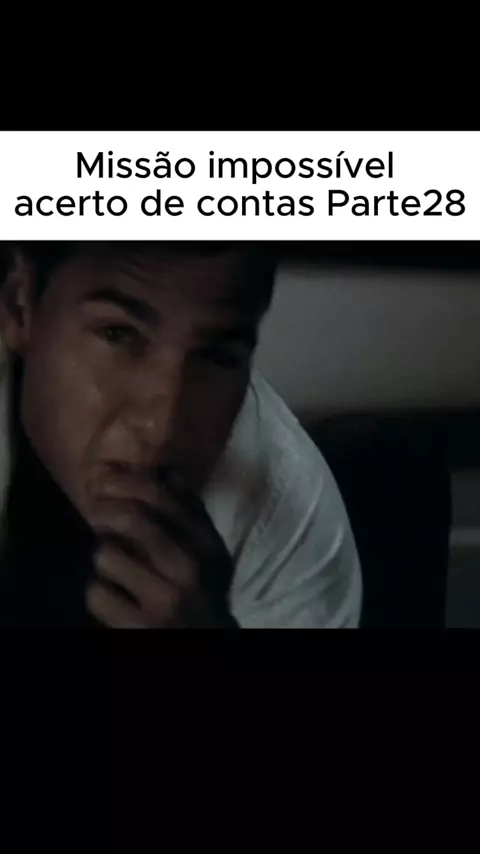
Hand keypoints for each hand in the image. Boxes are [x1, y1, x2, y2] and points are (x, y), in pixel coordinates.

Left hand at [85, 469, 236, 628]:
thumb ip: (191, 513)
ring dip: (104, 559)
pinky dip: (99, 593)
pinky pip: (97, 594)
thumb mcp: (208, 551)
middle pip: (132, 519)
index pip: (161, 497)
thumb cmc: (203, 591)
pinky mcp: (138, 627)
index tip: (106, 481)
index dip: (125, 481)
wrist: (207, 641)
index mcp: (204, 544)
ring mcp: (163, 600)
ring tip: (114, 566)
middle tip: (95, 514)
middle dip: (103, 511)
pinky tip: (113, 595)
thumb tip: (167, 471)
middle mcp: (187, 569)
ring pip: (107, 556)